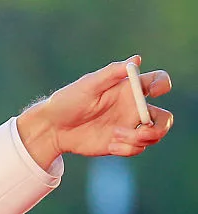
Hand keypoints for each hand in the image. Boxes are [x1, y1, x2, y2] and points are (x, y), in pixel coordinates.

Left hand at [16, 56, 172, 166]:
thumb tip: (136, 60)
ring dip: (139, 139)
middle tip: (141, 130)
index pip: (158, 82)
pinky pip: (137, 149)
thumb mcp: (88, 85)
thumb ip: (112, 73)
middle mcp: (133, 108)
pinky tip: (109, 145)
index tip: (151, 92)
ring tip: (115, 137)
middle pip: (164, 117)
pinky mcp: (120, 143)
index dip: (163, 85)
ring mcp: (128, 127)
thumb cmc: (68, 101)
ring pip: (153, 135)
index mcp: (129, 89)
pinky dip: (127, 149)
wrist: (52, 128)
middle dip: (159, 126)